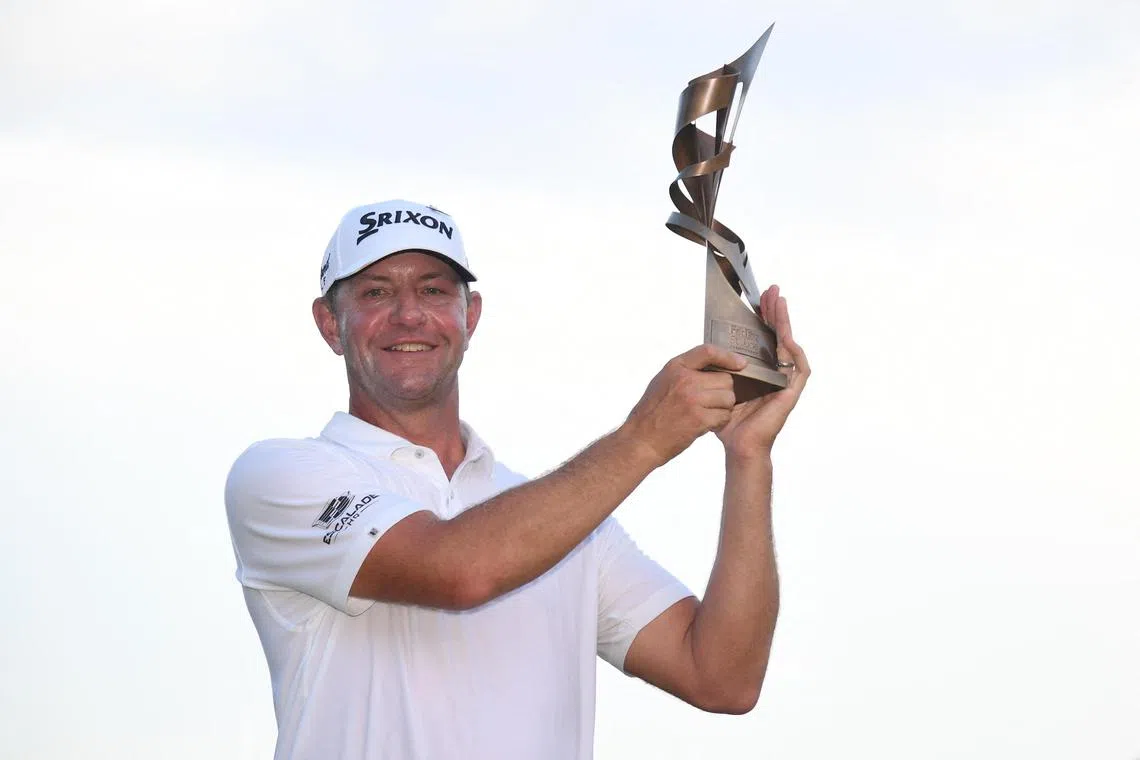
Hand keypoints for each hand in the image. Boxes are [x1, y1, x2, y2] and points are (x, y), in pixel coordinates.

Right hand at [624, 344, 746, 466]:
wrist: (641, 440)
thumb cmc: (652, 412)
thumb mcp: (663, 381)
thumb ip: (685, 371)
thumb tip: (713, 365)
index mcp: (676, 367)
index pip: (708, 351)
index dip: (728, 356)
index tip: (741, 363)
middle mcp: (685, 380)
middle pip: (725, 379)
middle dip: (724, 391)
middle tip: (713, 402)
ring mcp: (693, 399)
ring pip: (728, 398)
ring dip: (724, 407)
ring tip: (709, 414)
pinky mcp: (699, 419)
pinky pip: (724, 416)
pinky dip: (720, 421)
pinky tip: (708, 424)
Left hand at [716, 285, 809, 457]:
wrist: (739, 447)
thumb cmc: (729, 422)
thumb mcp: (721, 388)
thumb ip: (720, 369)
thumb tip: (708, 347)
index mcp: (761, 370)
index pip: (765, 337)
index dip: (764, 317)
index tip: (759, 297)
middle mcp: (776, 373)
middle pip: (779, 335)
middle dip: (776, 312)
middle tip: (772, 290)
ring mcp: (786, 382)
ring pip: (790, 345)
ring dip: (785, 324)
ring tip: (779, 304)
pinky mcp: (791, 393)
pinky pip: (799, 368)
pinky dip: (794, 352)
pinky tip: (787, 337)